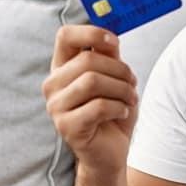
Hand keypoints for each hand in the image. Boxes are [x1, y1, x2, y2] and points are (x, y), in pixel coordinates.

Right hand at [42, 25, 138, 174]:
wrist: (110, 152)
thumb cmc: (112, 112)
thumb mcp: (114, 78)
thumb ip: (109, 55)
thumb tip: (111, 34)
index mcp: (62, 67)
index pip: (65, 36)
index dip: (91, 34)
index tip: (114, 42)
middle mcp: (53, 84)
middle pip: (87, 60)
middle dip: (119, 70)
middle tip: (133, 83)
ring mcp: (56, 106)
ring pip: (93, 81)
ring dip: (122, 89)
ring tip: (129, 99)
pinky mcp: (66, 126)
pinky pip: (98, 106)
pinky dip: (119, 107)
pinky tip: (122, 113)